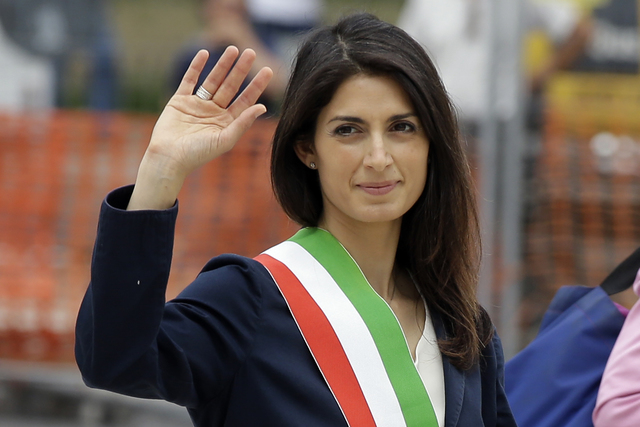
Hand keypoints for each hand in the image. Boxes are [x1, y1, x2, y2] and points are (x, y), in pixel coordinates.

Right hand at [128, 47, 272, 209]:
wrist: (168, 157)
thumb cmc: (198, 154)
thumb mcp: (225, 139)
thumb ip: (243, 123)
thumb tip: (263, 107)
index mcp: (227, 122)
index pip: (245, 100)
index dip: (256, 85)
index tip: (267, 70)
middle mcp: (214, 112)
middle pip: (231, 86)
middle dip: (241, 70)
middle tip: (251, 52)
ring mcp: (197, 105)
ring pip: (213, 80)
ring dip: (222, 65)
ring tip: (233, 49)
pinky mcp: (180, 100)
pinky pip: (189, 80)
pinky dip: (196, 67)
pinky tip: (205, 53)